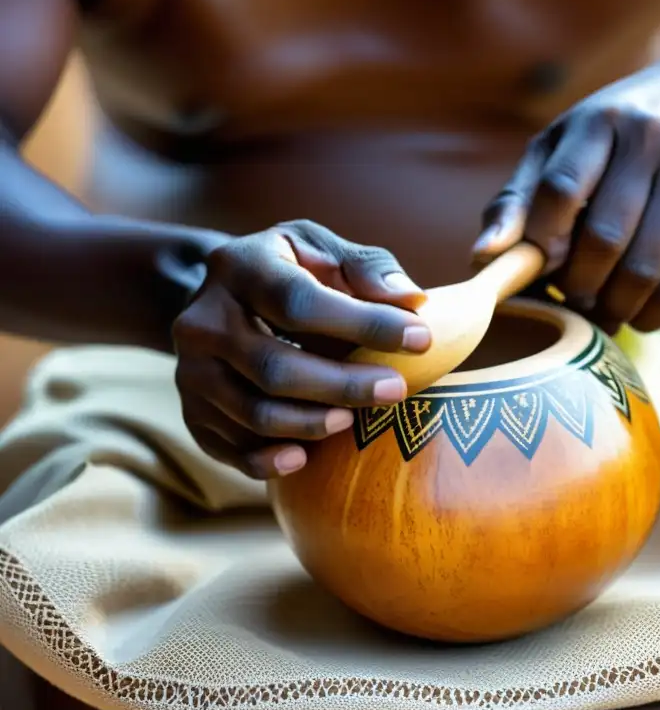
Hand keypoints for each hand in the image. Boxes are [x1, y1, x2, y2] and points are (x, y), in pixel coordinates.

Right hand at [172, 220, 430, 479]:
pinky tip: (304, 458)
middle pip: (275, 366)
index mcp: (239, 267)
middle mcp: (202, 319)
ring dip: (311, 423)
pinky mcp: (191, 410)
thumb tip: (412, 299)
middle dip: (343, 384)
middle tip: (395, 390)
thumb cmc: (290, 272)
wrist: (221, 298)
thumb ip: (367, 268)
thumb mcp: (322, 250)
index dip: (364, 324)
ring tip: (355, 419)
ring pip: (253, 412)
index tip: (420, 339)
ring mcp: (190, 369)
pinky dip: (267, 460)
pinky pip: (227, 447)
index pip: (301, 302)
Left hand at [475, 38, 659, 332]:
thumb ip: (519, 200)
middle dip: (583, 289)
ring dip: (629, 312)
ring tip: (615, 312)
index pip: (562, 188)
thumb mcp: (564, 145)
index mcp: (603, 122)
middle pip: (609, 241)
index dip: (543, 241)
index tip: (541, 267)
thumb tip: (481, 260)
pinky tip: (659, 302)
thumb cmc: (619, 134)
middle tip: (578, 303)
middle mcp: (659, 143)